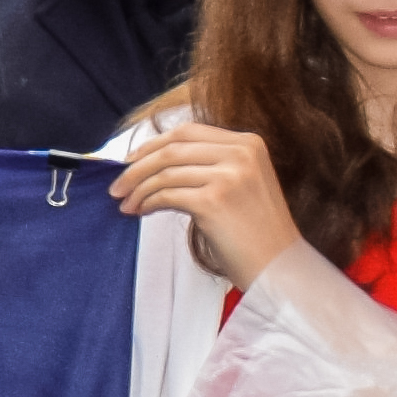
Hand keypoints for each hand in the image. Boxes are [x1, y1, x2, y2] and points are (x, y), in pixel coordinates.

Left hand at [108, 120, 304, 285]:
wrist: (279, 266)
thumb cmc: (256, 231)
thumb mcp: (241, 183)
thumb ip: (209, 165)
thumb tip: (153, 162)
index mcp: (248, 143)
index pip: (188, 131)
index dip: (153, 144)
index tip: (131, 160)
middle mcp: (241, 153)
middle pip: (172, 148)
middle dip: (137, 166)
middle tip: (117, 186)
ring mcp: (229, 176)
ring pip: (165, 172)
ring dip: (138, 189)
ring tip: (126, 204)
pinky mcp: (214, 201)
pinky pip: (167, 194)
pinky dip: (147, 202)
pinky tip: (140, 211)